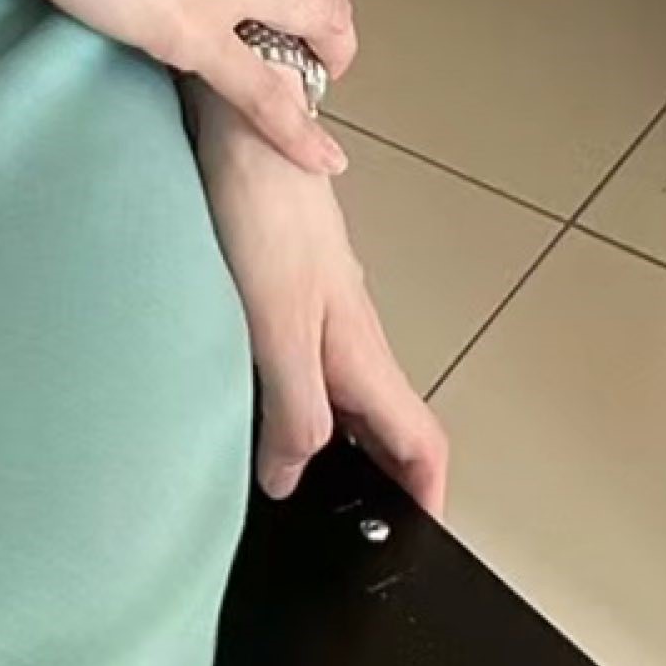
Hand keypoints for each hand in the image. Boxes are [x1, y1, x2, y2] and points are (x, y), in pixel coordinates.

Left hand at [194, 95, 449, 513]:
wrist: (240, 123)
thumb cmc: (263, 207)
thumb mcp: (276, 325)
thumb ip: (293, 406)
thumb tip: (291, 477)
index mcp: (361, 349)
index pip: (421, 442)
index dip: (427, 497)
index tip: (415, 541)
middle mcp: (347, 329)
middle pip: (380, 419)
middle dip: (371, 475)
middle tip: (331, 518)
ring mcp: (316, 301)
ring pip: (336, 386)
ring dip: (320, 432)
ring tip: (277, 470)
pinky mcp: (277, 276)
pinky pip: (294, 351)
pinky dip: (281, 387)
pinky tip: (239, 390)